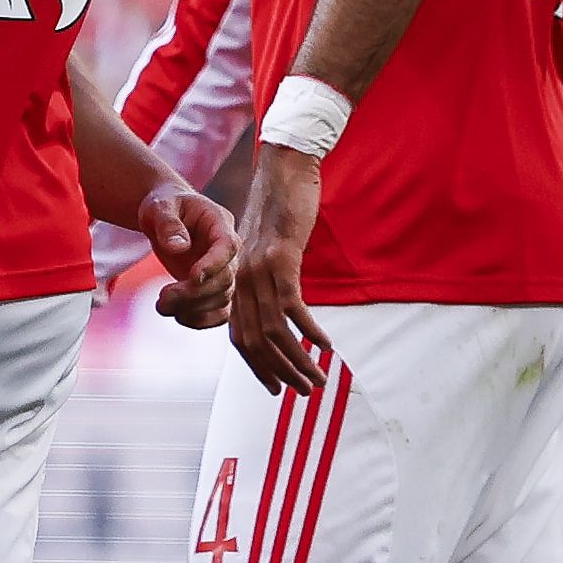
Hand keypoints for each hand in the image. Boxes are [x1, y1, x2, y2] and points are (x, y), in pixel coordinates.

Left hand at [142, 182, 239, 331]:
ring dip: (194, 309)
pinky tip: (177, 317)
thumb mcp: (161, 207)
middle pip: (225, 279)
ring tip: (161, 306)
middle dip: (195, 293)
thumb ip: (168, 223)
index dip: (214, 264)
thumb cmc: (165, 205)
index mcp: (220, 224)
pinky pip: (218, 312)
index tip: (192, 276)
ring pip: (222, 300)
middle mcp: (227, 251)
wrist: (166, 215)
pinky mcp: (213, 288)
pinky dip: (201, 320)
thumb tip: (179, 247)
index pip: (228, 246)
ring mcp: (222, 271)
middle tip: (163, 298)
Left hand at [225, 143, 330, 393]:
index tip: (275, 389)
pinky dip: (308, 330)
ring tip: (319, 379)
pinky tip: (325, 346)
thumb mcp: (269, 251)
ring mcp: (259, 270)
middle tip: (306, 392)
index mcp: (237, 283)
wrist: (284, 170)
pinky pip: (291, 305)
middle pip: (256, 342)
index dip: (257, 368)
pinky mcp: (280, 258)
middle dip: (281, 373)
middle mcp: (242, 281)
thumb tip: (281, 308)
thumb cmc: (280, 211)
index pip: (240, 339)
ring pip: (274, 331)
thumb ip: (269, 280)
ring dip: (298, 360)